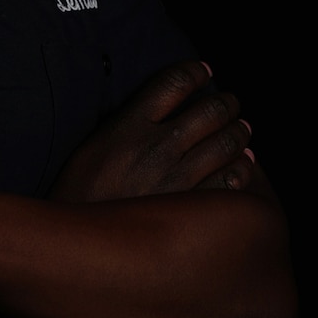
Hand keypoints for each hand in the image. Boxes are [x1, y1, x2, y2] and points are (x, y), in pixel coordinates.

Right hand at [50, 61, 251, 203]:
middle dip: (226, 102)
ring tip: (241, 128)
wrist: (75, 247)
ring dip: (240, 131)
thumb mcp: (90, 148)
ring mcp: (177, 179)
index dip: (195, 71)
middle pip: (210, 109)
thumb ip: (124, 125)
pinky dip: (242, 167)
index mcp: (127, 127)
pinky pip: (232, 180)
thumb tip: (159, 108)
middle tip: (230, 102)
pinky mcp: (192, 208)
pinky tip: (242, 163)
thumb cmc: (79, 195)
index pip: (174, 83)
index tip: (203, 70)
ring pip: (227, 142)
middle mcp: (156, 148)